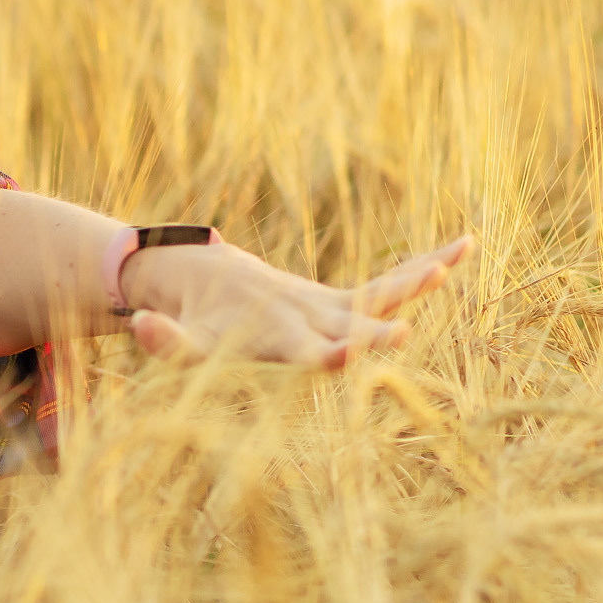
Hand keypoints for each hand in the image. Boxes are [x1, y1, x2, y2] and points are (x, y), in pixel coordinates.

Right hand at [122, 235, 473, 368]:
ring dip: (416, 283)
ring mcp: (335, 317)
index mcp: (278, 348)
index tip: (342, 356)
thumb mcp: (179, 336)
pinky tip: (463, 246)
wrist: (225, 318)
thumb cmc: (198, 330)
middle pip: (350, 332)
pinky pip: (389, 279)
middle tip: (402, 334)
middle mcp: (316, 336)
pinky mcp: (345, 301)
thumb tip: (139, 326)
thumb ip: (164, 339)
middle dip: (375, 333)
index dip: (323, 353)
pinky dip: (423, 264)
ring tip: (451, 263)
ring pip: (381, 298)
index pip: (302, 355)